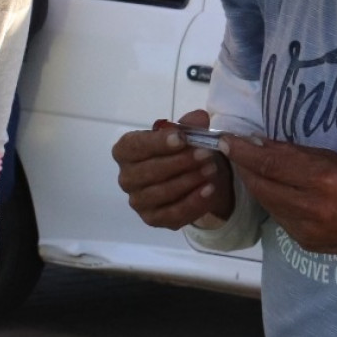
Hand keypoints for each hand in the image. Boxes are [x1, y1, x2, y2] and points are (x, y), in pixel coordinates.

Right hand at [112, 109, 231, 229]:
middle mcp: (126, 177)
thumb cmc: (179, 151)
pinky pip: (172, 214)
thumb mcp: (184, 134)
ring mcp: (137, 201)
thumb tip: (199, 118)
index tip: (182, 138)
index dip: (158, 142)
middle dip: (180, 162)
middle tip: (206, 154)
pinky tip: (209, 190)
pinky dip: (193, 202)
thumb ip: (190, 125)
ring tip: (211, 169)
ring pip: (162, 193)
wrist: (190, 176)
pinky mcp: (152, 219)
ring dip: (189, 181)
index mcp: (125, 150)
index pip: (136, 146)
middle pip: (150, 171)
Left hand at [221, 135, 336, 254]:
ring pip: (267, 203)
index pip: (271, 164)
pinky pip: (279, 218)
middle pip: (262, 186)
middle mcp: (310, 207)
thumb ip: (295, 154)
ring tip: (250, 167)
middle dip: (244, 167)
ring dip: (256, 184)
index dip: (244, 152)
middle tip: (233, 151)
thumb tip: (259, 144)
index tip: (226, 140)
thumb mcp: (334, 158)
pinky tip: (273, 190)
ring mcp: (306, 229)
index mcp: (322, 179)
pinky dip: (272, 201)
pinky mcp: (304, 243)